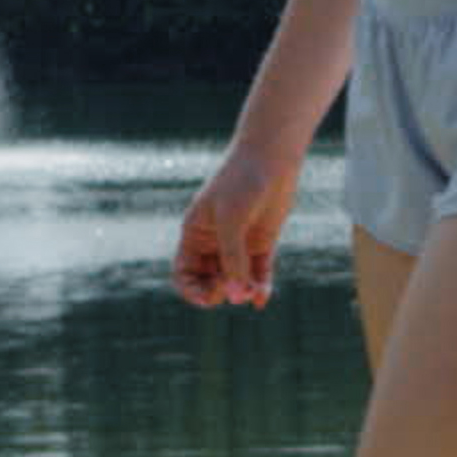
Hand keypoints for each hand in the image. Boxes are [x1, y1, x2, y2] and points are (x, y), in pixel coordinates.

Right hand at [173, 145, 295, 308]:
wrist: (272, 157)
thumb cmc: (243, 182)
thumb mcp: (232, 220)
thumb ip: (232, 259)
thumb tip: (235, 297)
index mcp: (195, 234)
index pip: (184, 274)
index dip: (192, 291)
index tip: (208, 299)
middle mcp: (214, 243)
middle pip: (209, 282)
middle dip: (219, 293)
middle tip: (235, 290)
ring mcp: (238, 245)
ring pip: (236, 282)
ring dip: (243, 292)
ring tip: (254, 293)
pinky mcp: (261, 244)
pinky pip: (258, 275)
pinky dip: (260, 287)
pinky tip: (262, 297)